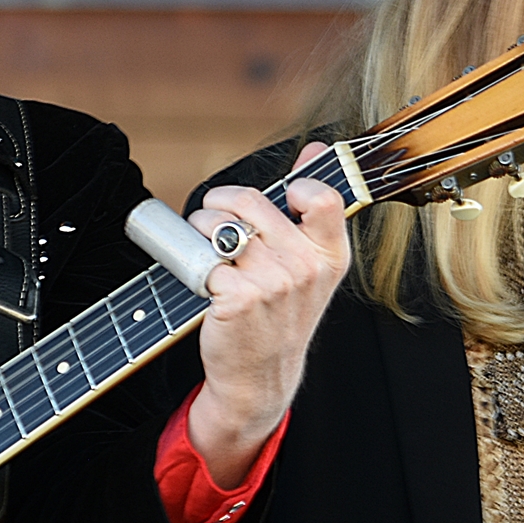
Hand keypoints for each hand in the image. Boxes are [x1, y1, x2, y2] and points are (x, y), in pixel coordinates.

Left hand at [185, 143, 350, 486]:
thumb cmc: (282, 313)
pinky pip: (201, 259)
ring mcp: (273, 285)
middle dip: (221, 203)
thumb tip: (318, 147)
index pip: (320, 196)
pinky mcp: (237, 299)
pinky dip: (193, 265)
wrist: (261, 375)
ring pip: (217, 226)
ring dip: (200, 231)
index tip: (280, 201)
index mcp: (330, 253)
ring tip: (208, 252)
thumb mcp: (310, 263)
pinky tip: (205, 282)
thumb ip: (312, 205)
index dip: (294, 188)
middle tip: (215, 222)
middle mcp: (306, 268)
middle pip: (250, 201)